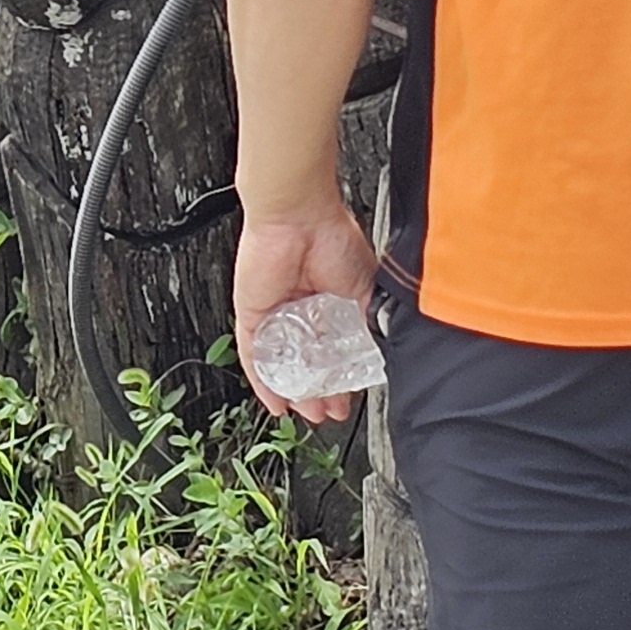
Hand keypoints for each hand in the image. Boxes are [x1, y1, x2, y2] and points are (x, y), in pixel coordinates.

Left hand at [232, 205, 380, 424]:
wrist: (298, 216)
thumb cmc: (331, 238)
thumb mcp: (364, 289)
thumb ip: (368, 321)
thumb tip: (380, 348)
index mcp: (328, 302)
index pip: (333, 351)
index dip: (342, 378)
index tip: (350, 398)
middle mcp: (301, 310)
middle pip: (306, 362)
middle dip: (319, 391)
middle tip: (329, 413)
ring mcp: (275, 313)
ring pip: (281, 363)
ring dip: (294, 391)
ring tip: (309, 413)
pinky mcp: (251, 313)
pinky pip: (253, 354)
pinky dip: (263, 380)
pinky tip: (275, 400)